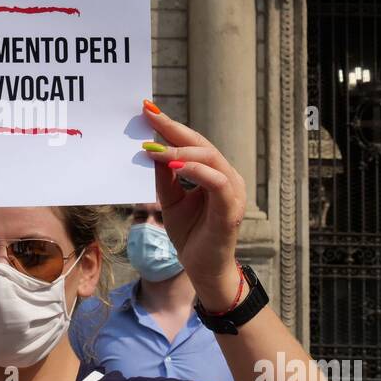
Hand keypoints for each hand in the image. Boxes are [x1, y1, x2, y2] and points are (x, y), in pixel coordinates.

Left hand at [139, 102, 246, 307]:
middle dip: (174, 129)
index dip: (171, 126)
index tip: (148, 110)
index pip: (193, 143)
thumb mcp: (171, 200)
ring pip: (210, 158)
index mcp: (214, 173)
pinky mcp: (231, 208)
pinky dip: (196, 171)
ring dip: (181, 150)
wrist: (203, 269)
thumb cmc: (191, 234)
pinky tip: (175, 166)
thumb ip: (165, 176)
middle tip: (150, 115)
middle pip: (202, 144)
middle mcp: (227, 177)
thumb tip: (151, 148)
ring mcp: (232, 191)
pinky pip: (217, 182)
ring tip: (155, 147)